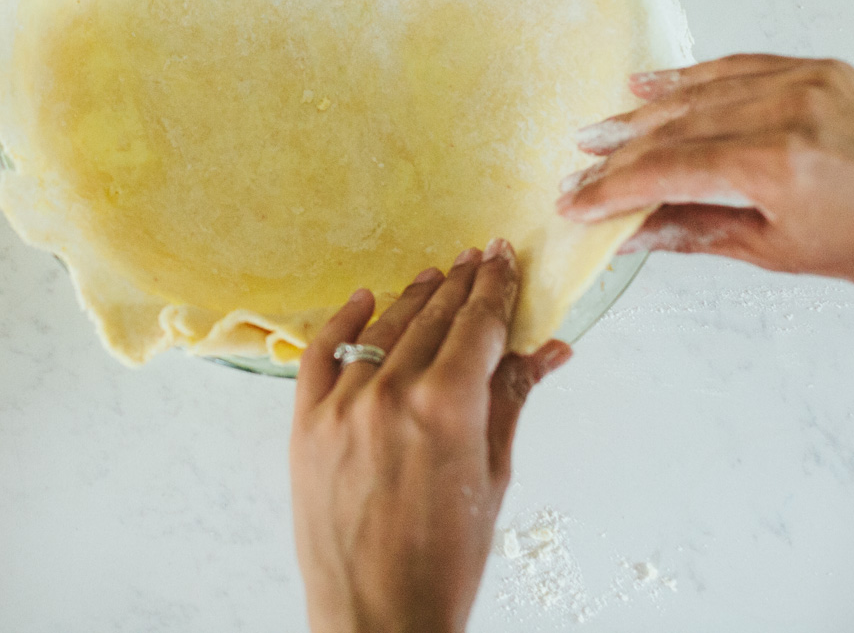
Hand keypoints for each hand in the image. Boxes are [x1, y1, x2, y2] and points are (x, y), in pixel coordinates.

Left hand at [289, 239, 570, 632]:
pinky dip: (343, 320)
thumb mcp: (493, 475)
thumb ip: (512, 399)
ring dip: (416, 296)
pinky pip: (321, 352)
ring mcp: (342, 405)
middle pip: (435, 316)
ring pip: (385, 326)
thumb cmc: (446, 559)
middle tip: (479, 257)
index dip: (496, 286)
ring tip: (437, 274)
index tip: (504, 258)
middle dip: (462, 282)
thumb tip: (548, 350)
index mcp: (447, 406)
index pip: (478, 323)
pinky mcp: (305, 422)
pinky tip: (364, 298)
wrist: (378, 619)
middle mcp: (392, 392)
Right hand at [556, 54, 853, 285]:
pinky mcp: (812, 68)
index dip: (614, 188)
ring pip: (697, 95)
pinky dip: (688, 77)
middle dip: (619, 154)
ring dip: (641, 115)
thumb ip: (697, 232)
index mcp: (777, 163)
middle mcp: (784, 112)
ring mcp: (799, 82)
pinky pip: (735, 66)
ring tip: (598, 131)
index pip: (669, 171)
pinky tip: (649, 84)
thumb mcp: (782, 250)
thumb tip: (634, 234)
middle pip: (675, 131)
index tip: (577, 202)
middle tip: (578, 169)